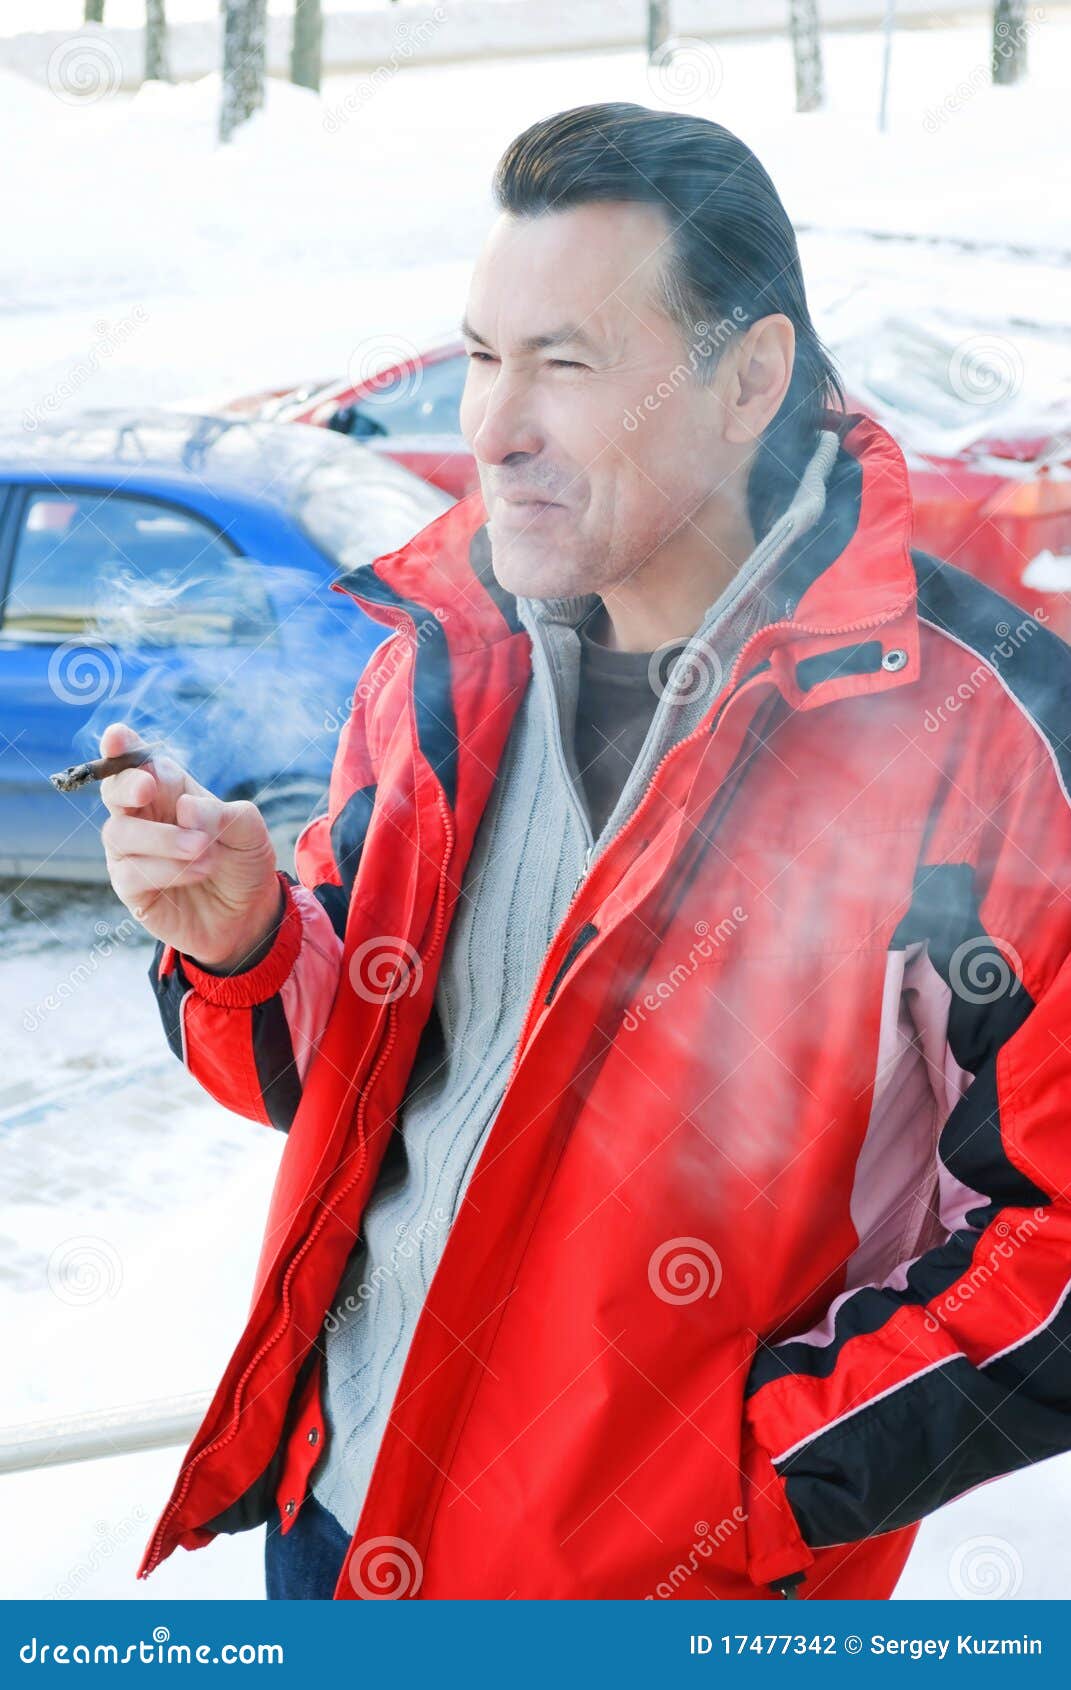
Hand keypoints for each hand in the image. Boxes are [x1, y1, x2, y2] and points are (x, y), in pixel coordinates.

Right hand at [99, 721, 283, 968]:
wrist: (248, 915)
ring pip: (119, 833)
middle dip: (125, 785)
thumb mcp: (250, 832)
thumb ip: (222, 813)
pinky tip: (199, 871)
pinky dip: (167, 869)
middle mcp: (143, 817)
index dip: (123, 747)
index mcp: (170, 791)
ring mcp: (132, 852)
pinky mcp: (132, 888)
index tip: (117, 736)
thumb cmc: (243, 863)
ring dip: (163, 839)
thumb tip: (185, 806)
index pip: (139, 762)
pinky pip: (132, 872)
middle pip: (115, 791)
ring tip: (205, 849)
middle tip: (148, 789)